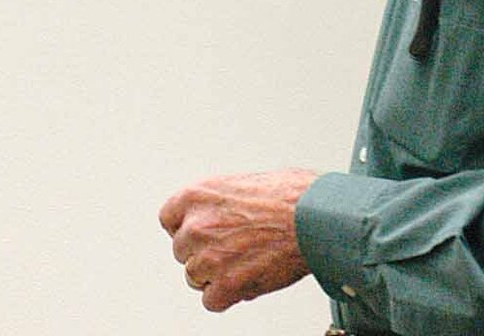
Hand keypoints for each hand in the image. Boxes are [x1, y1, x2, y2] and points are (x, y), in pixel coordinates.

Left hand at [159, 169, 316, 312]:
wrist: (314, 218)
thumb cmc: (291, 195)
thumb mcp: (244, 182)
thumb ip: (221, 201)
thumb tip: (221, 213)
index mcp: (198, 194)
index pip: (169, 218)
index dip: (186, 227)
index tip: (198, 233)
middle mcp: (196, 225)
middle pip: (182, 251)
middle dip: (204, 251)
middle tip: (231, 248)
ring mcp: (209, 257)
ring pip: (195, 277)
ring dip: (215, 275)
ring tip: (243, 262)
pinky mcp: (225, 285)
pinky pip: (211, 301)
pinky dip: (227, 296)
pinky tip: (245, 280)